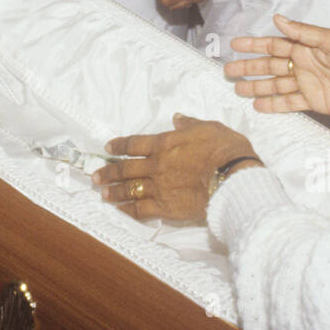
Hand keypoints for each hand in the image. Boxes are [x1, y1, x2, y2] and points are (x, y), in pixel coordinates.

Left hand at [93, 114, 257, 221]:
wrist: (234, 177)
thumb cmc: (225, 149)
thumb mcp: (209, 127)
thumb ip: (189, 124)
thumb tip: (178, 118)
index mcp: (164, 143)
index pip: (134, 144)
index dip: (119, 145)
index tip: (109, 147)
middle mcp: (156, 165)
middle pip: (125, 168)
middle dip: (109, 171)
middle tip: (96, 175)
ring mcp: (159, 187)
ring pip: (129, 189)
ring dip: (114, 191)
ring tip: (102, 193)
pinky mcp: (166, 207)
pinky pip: (141, 209)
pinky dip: (129, 210)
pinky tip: (121, 210)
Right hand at [226, 14, 329, 117]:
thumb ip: (303, 33)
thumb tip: (277, 19)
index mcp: (306, 46)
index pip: (274, 44)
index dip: (254, 44)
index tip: (234, 44)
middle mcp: (303, 64)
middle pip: (270, 66)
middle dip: (249, 67)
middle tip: (227, 71)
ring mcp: (307, 84)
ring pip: (275, 85)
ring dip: (256, 87)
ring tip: (237, 90)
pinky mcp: (315, 102)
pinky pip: (290, 103)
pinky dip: (274, 105)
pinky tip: (258, 105)